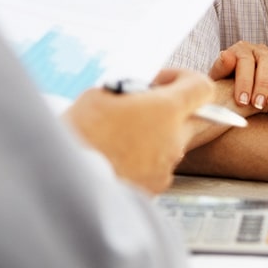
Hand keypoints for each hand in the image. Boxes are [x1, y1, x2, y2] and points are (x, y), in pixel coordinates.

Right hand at [61, 68, 214, 193]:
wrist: (66, 180)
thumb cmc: (80, 134)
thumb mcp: (100, 95)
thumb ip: (131, 93)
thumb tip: (136, 98)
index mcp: (166, 110)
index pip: (201, 88)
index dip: (184, 79)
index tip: (160, 83)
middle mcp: (174, 139)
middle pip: (190, 118)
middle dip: (170, 110)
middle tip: (140, 109)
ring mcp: (166, 167)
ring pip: (171, 144)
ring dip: (153, 136)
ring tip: (119, 136)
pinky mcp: (154, 188)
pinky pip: (157, 167)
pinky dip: (143, 160)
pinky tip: (116, 158)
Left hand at [208, 41, 267, 110]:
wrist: (233, 89)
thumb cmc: (226, 84)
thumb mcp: (218, 78)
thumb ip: (221, 67)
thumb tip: (227, 55)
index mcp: (242, 50)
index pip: (245, 60)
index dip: (244, 80)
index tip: (241, 100)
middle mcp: (261, 51)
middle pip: (266, 61)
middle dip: (262, 84)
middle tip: (257, 104)